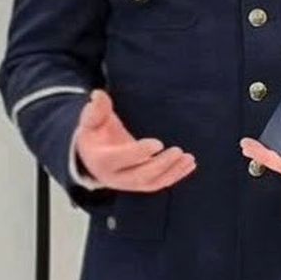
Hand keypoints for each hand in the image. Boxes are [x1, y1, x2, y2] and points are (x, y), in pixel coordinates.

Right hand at [76, 88, 196, 192]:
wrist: (92, 157)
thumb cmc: (94, 135)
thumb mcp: (91, 121)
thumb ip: (96, 109)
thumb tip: (98, 94)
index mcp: (101, 160)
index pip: (121, 159)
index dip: (139, 153)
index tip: (158, 143)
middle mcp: (115, 177)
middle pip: (139, 176)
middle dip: (160, 165)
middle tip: (178, 151)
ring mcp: (128, 184)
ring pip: (152, 183)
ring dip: (172, 172)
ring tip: (189, 158)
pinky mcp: (140, 184)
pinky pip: (159, 183)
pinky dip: (175, 175)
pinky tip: (189, 165)